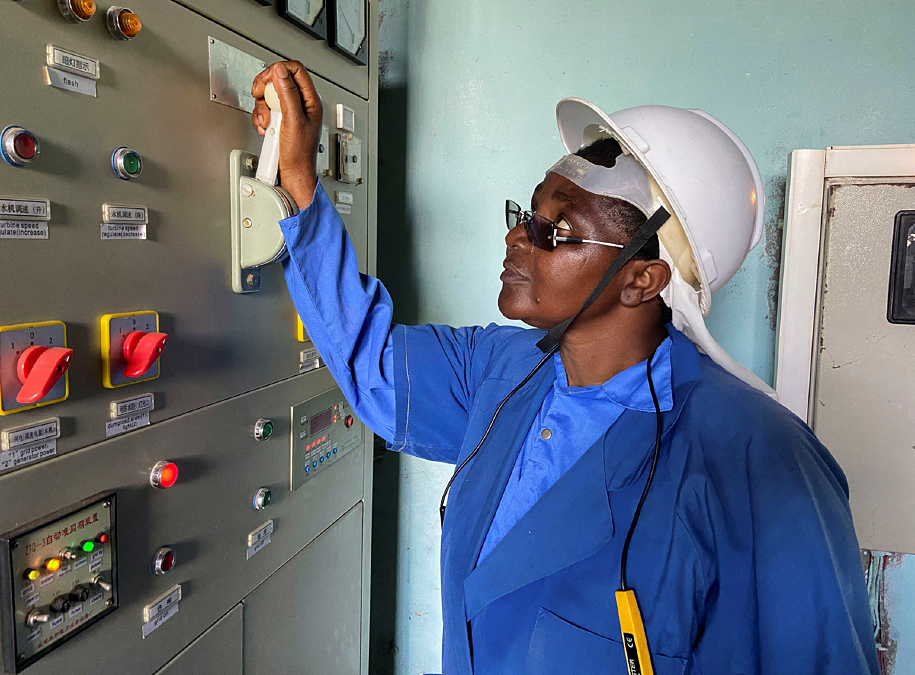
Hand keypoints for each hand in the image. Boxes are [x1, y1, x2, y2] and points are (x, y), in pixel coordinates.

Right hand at [251, 61, 322, 208]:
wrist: (292, 174)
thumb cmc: (299, 154)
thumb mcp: (293, 120)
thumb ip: (287, 94)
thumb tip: (280, 71)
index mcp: (310, 100)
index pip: (296, 70)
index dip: (279, 70)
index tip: (267, 79)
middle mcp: (301, 104)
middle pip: (279, 80)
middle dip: (265, 88)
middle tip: (259, 95)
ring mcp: (289, 113)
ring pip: (269, 96)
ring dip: (262, 108)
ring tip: (267, 122)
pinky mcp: (279, 121)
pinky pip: (265, 110)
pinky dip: (261, 119)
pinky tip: (266, 129)